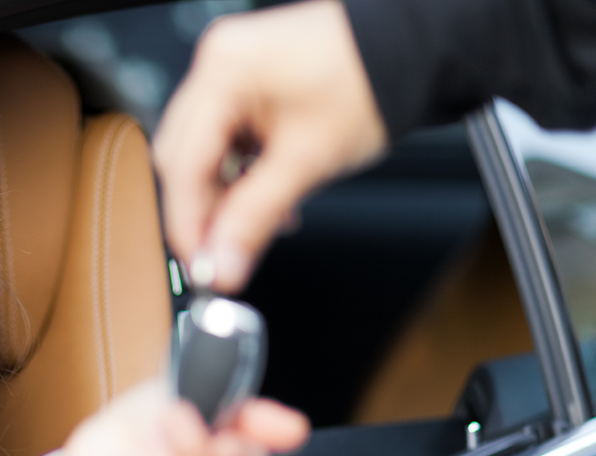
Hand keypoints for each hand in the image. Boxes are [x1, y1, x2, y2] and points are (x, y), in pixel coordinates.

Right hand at [153, 0, 387, 291]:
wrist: (412, 49)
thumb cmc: (372, 80)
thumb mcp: (307, 161)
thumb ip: (254, 219)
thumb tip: (222, 266)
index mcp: (225, 71)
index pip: (183, 165)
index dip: (188, 224)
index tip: (201, 266)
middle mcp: (218, 65)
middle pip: (183, 160)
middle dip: (202, 213)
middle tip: (222, 256)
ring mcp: (229, 72)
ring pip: (202, 155)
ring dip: (223, 198)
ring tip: (253, 228)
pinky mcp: (245, 84)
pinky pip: (224, 141)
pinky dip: (238, 176)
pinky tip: (263, 199)